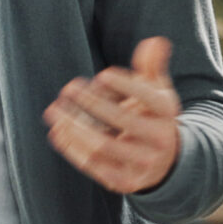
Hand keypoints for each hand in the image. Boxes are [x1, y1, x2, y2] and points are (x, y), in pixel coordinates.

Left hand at [43, 37, 181, 194]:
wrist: (165, 162)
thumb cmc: (153, 116)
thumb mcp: (158, 91)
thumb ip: (153, 66)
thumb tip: (155, 41)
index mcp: (168, 114)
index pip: (150, 98)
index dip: (126, 86)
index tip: (101, 75)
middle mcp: (159, 140)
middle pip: (123, 121)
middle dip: (92, 103)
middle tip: (68, 88)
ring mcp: (142, 164)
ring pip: (103, 146)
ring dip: (74, 127)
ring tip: (54, 110)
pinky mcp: (124, 182)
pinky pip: (94, 166)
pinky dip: (72, 149)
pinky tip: (57, 132)